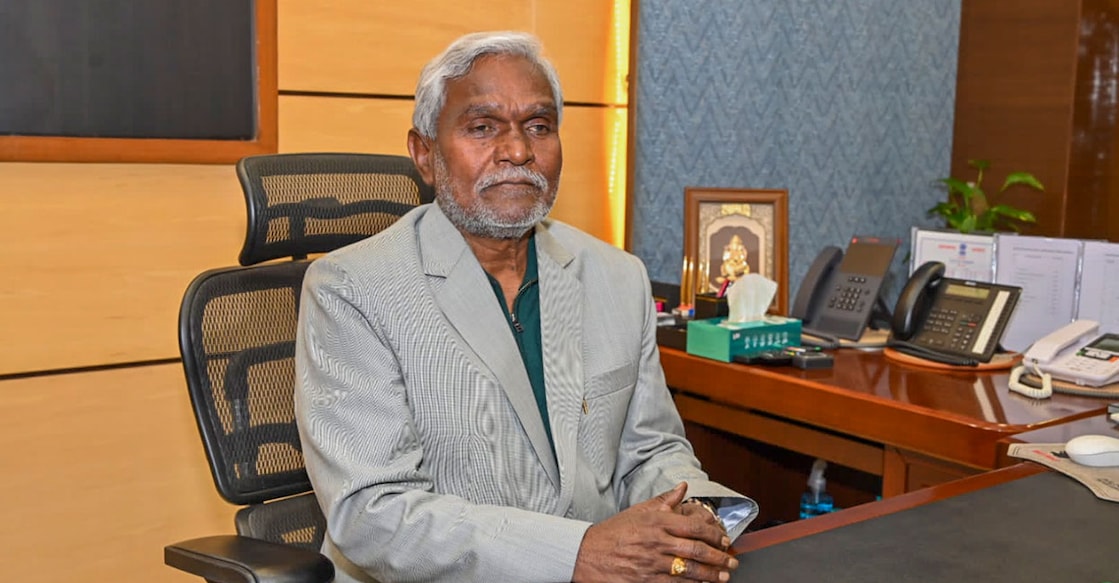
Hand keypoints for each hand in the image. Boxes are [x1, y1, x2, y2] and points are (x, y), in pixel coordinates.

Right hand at [571, 482, 738, 582]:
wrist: (585, 554)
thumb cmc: (612, 532)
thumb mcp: (638, 511)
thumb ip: (664, 500)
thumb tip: (684, 487)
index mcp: (656, 522)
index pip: (693, 526)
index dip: (713, 533)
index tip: (723, 539)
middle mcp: (656, 541)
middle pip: (695, 549)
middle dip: (718, 556)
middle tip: (731, 560)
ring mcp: (651, 563)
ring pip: (689, 569)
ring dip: (710, 574)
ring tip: (723, 576)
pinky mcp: (645, 581)